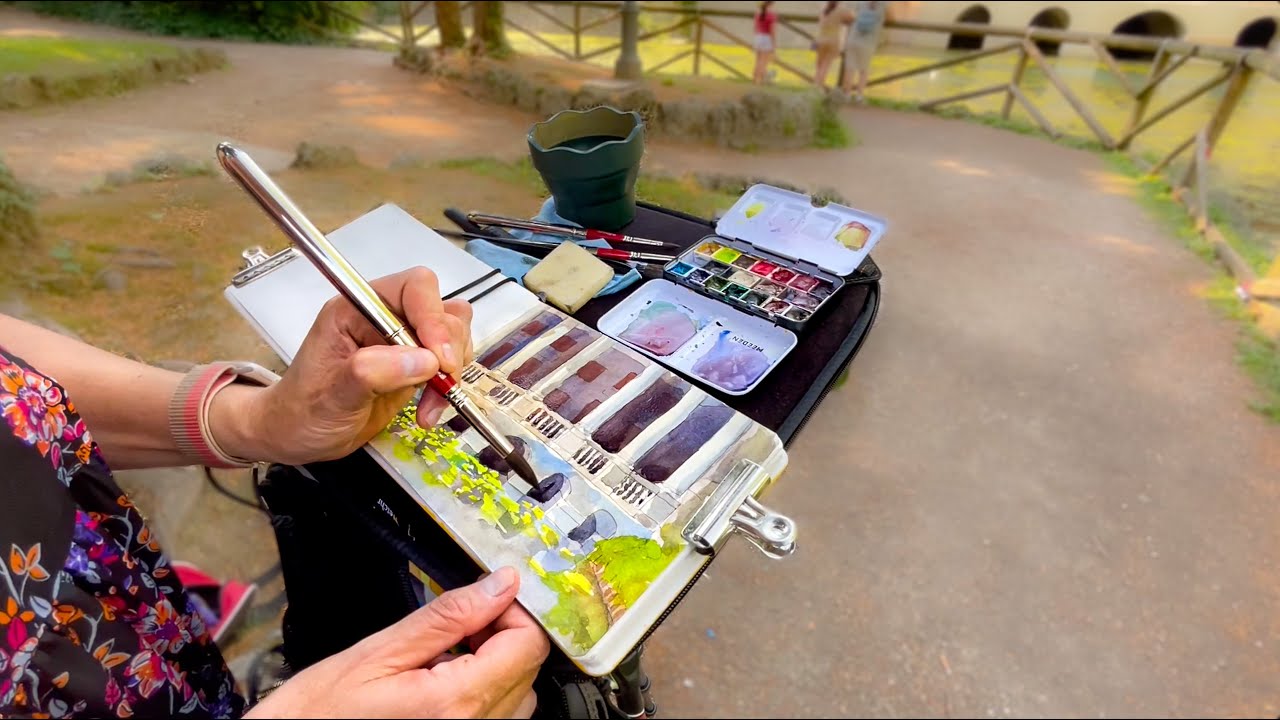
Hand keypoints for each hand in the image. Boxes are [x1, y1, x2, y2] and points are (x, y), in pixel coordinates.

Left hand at [220, 267, 473, 464]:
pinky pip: (448, 365)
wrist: (297, 436)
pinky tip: (428, 412)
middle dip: (448, 348)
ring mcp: (402, 341)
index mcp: (358, 308)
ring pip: (453, 335)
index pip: (414, 288)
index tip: (439, 358)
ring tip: (433, 402)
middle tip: (441, 382)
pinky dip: (448, 388)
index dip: (433, 317)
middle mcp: (385, 317)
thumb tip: (425, 360)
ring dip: (453, 370)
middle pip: (443, 310)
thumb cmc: (302, 411)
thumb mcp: (333, 394)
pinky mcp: (413, 366)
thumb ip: (374, 372)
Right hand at [246, 567, 549, 717]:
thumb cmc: (317, 714)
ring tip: (442, 662)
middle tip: (452, 630)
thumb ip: (448, 617)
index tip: (482, 602)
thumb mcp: (378, 652)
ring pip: (517, 699)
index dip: (512, 613)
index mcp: (457, 702)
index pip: (528, 645)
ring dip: (494, 670)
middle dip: (500, 639)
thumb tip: (500, 585)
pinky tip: (441, 688)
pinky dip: (482, 699)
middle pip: (527, 671)